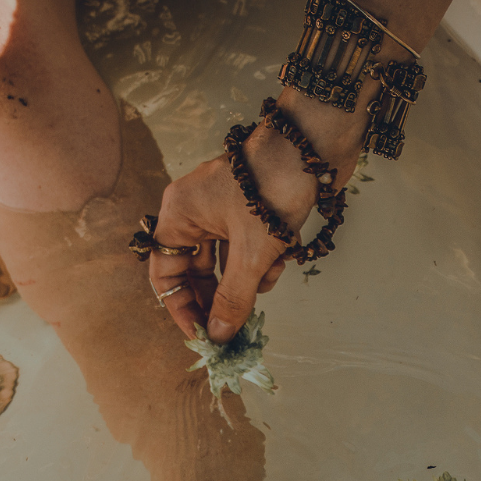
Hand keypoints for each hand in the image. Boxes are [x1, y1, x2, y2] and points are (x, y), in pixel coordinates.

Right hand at [148, 110, 357, 342]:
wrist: (315, 145)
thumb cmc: (273, 186)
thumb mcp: (251, 253)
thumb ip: (233, 297)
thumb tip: (219, 334)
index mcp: (180, 214)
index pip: (165, 272)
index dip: (180, 307)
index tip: (200, 335)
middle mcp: (196, 212)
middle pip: (196, 272)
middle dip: (219, 298)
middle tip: (234, 328)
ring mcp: (224, 212)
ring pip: (228, 265)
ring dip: (249, 278)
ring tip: (269, 272)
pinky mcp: (251, 214)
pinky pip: (249, 252)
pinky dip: (265, 262)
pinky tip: (283, 256)